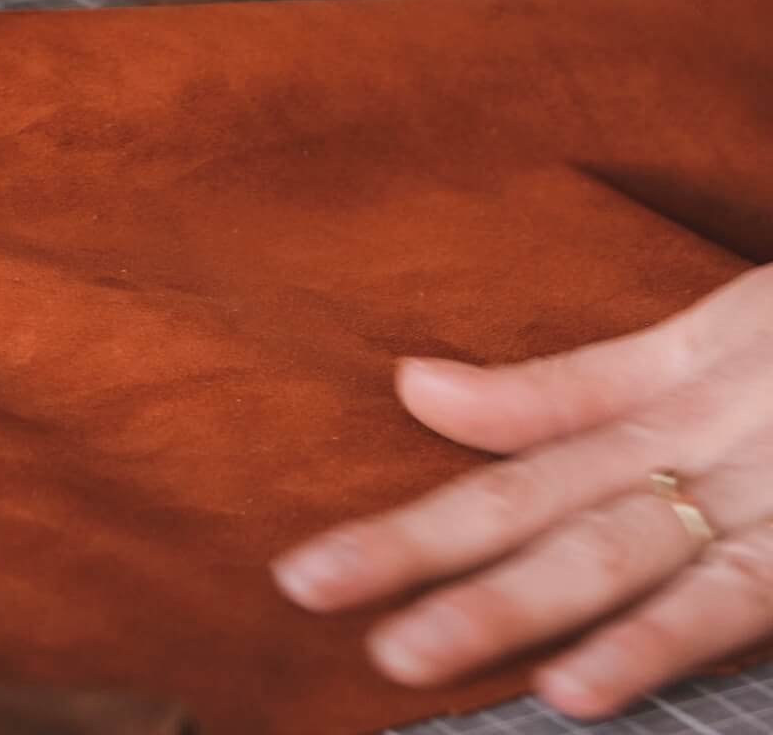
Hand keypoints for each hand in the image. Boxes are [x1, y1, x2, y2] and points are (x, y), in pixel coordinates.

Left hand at [274, 263, 772, 718]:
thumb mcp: (707, 343)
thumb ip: (569, 385)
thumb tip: (414, 386)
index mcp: (669, 410)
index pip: (511, 476)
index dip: (407, 525)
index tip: (299, 574)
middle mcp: (708, 451)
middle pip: (543, 513)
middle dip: (426, 563)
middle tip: (312, 596)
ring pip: (624, 554)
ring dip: (517, 609)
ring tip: (415, 650)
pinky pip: (739, 597)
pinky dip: (661, 640)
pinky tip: (585, 683)